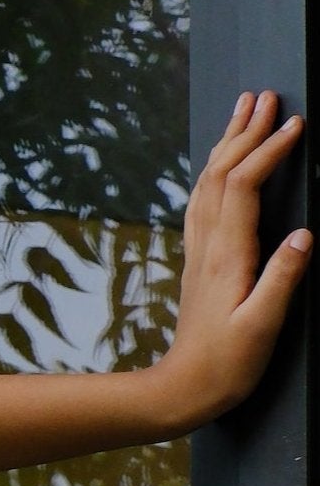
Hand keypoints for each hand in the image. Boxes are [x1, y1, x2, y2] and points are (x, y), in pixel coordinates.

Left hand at [0, 90, 308, 485]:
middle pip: (222, 172)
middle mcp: (208, 245)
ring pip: (209, 182)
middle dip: (246, 131)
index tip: (295, 124)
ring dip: (227, 143)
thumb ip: (282, 280)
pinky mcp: (199, 261)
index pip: (245, 186)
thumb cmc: (225, 365)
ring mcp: (200, 251)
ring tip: (244, 111)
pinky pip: (204, 201)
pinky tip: (222, 164)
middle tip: (266, 96)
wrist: (180, 389)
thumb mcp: (261, 327)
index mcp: (227, 255)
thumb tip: (306, 235)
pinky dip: (216, 171)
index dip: (269, 151)